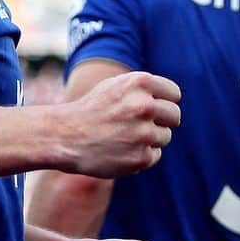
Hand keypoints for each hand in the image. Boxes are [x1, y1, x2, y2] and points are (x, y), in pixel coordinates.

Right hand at [61, 71, 180, 177]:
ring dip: (150, 139)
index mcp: (140, 83)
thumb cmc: (91, 109)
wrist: (65, 136)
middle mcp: (144, 106)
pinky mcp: (140, 158)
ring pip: (165, 137)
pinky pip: (154, 155)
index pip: (174, 94)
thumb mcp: (115, 86)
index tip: (149, 108)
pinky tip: (120, 150)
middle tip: (138, 125)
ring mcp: (143, 133)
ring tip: (124, 137)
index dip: (163, 101)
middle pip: (174, 116)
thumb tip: (173, 98)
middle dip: (161, 121)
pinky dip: (141, 155)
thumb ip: (144, 88)